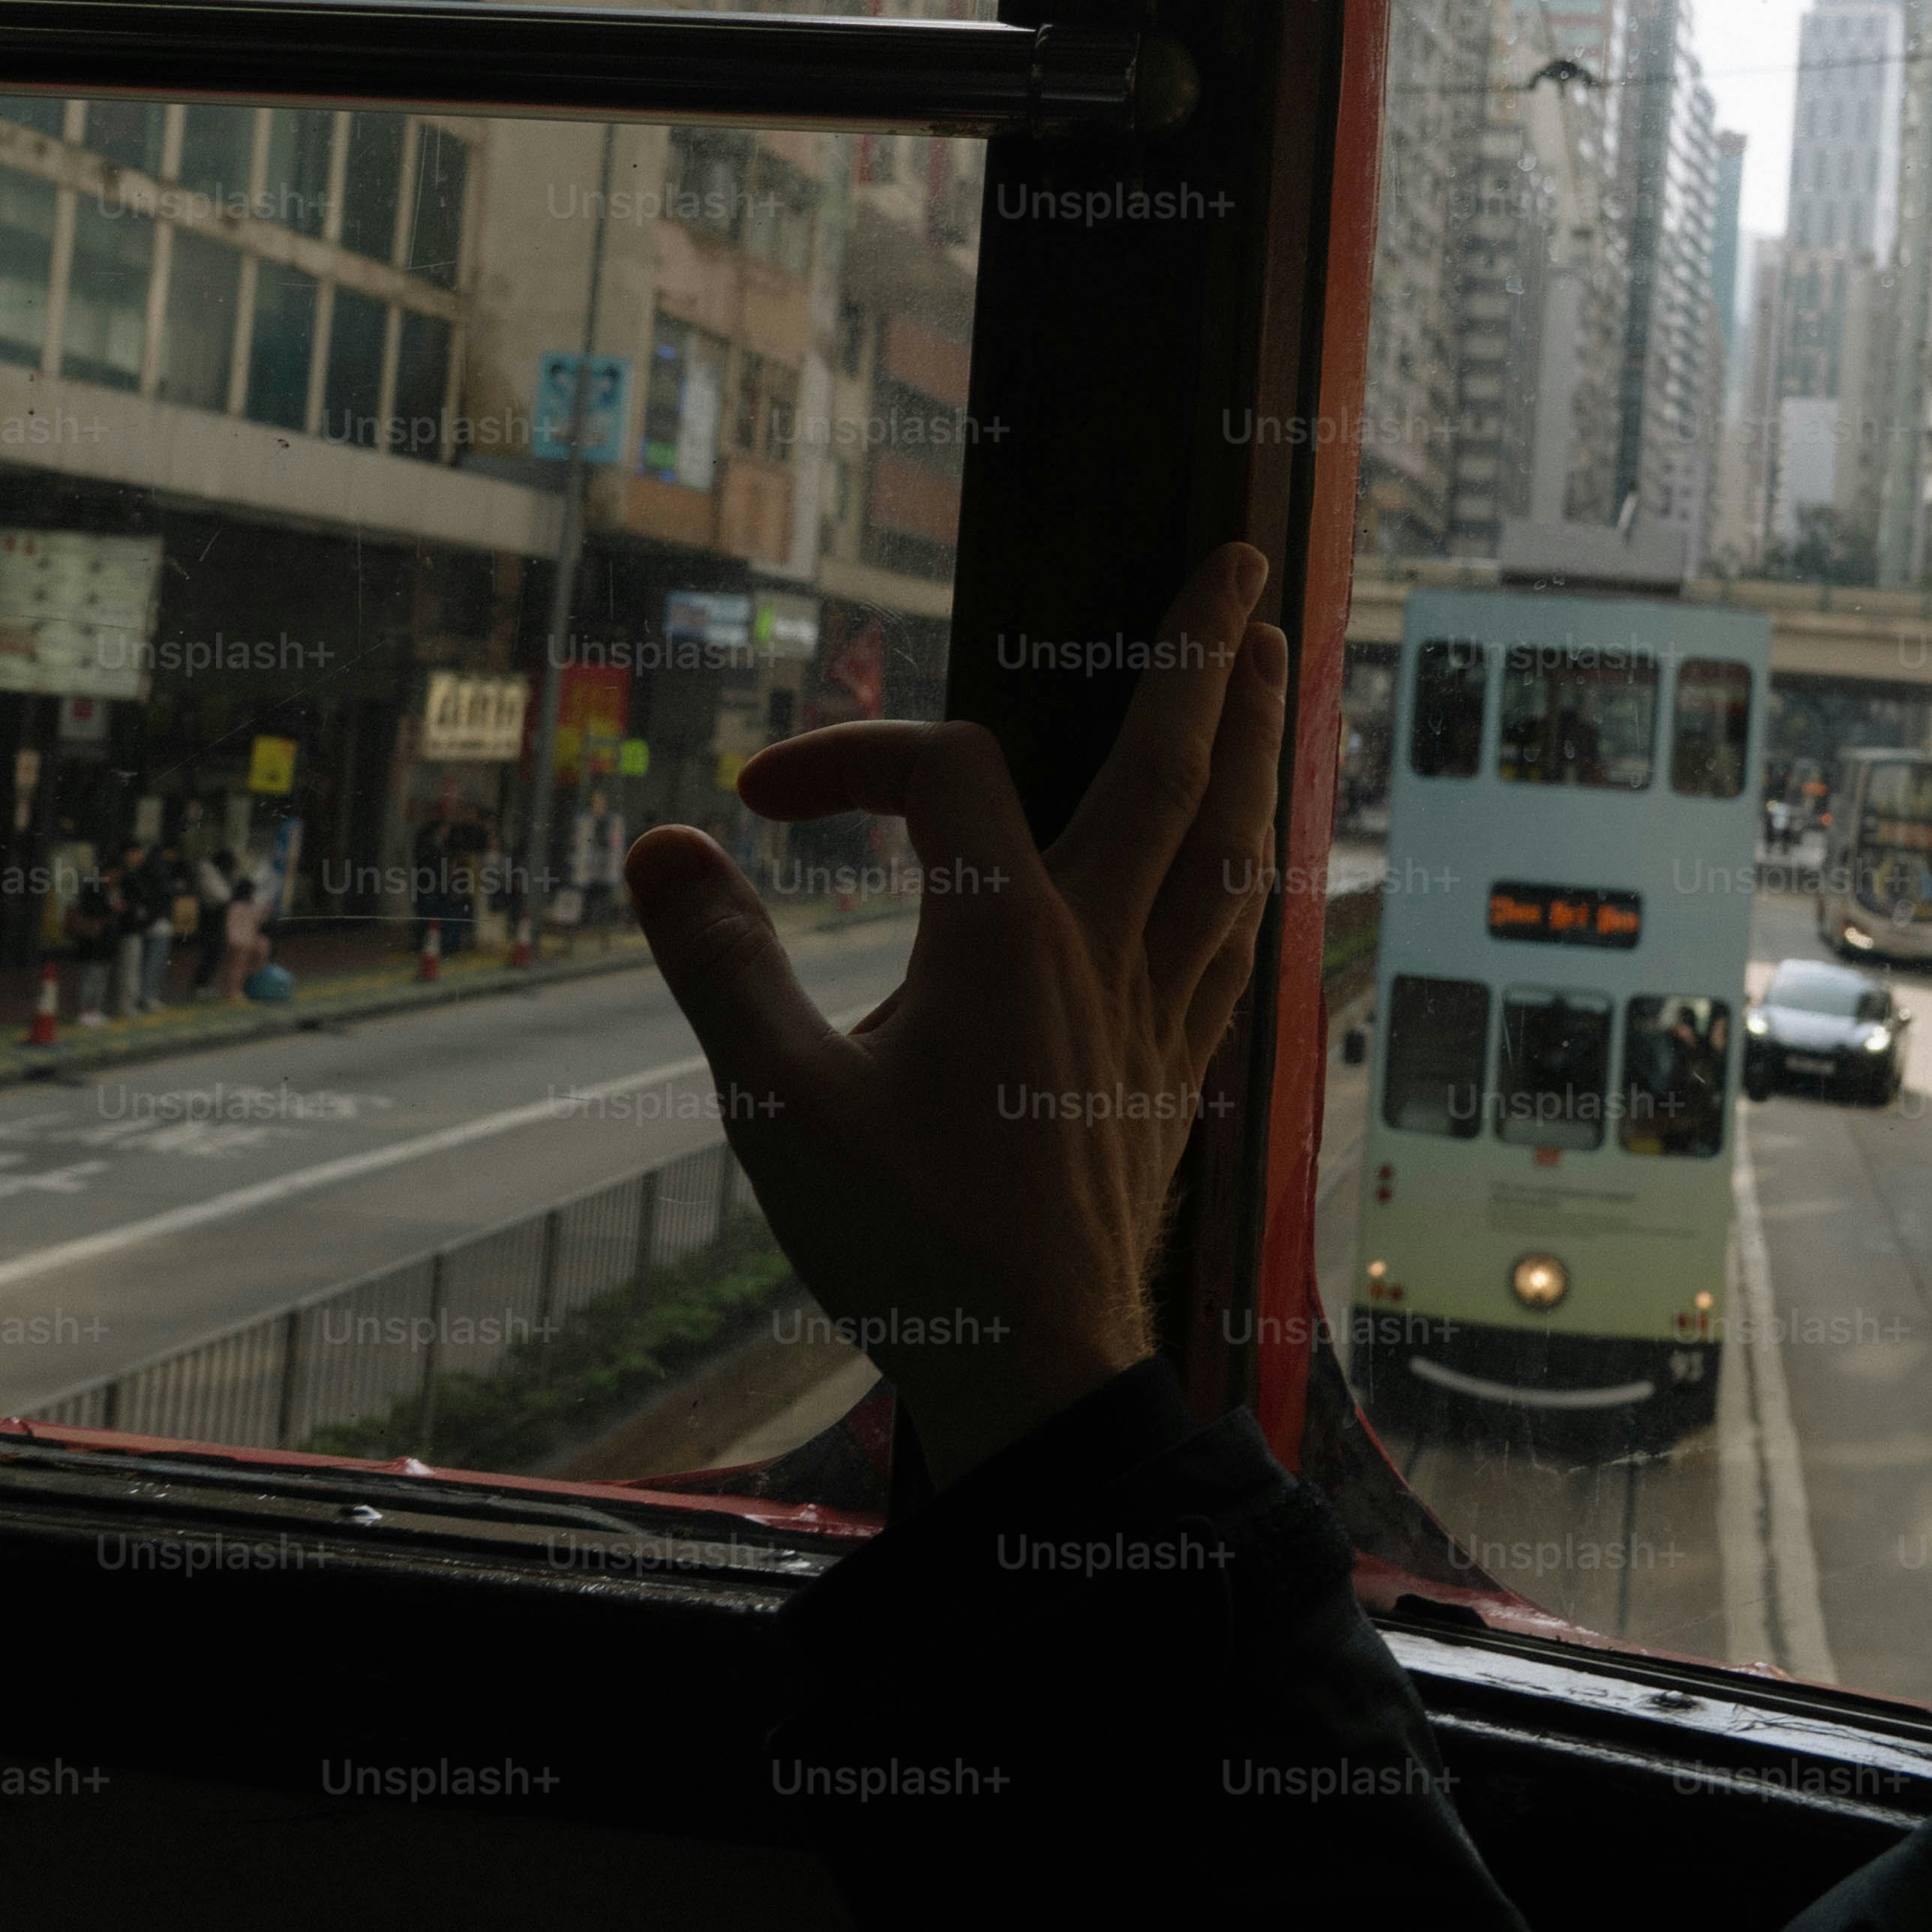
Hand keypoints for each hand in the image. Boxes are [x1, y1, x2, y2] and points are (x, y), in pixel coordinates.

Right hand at [624, 543, 1290, 1489]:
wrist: (1033, 1376)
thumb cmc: (907, 1246)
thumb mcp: (776, 1105)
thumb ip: (716, 964)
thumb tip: (660, 844)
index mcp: (1006, 936)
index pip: (945, 774)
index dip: (850, 755)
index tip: (764, 800)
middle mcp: (1104, 950)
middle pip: (1169, 767)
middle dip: (1197, 652)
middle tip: (1239, 555)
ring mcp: (1156, 1011)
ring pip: (1229, 841)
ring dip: (1248, 741)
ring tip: (1271, 664)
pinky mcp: (1175, 1071)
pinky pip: (1234, 934)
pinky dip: (1247, 865)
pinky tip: (1253, 859)